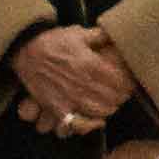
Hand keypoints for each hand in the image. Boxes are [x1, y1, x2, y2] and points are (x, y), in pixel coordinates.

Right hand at [11, 22, 135, 130]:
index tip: (130, 82)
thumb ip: (99, 36)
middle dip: (121, 96)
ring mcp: (71, 98)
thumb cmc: (54, 41)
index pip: (120, 81)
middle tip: (124, 94)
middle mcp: (84, 84)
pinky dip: (89, 124)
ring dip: (109, 108)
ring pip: (100, 111)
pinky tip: (97, 121)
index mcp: (92, 65)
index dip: (129, 83)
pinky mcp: (58, 108)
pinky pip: (77, 123)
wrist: (27, 52)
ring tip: (112, 104)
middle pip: (113, 98)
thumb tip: (115, 37)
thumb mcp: (79, 33)